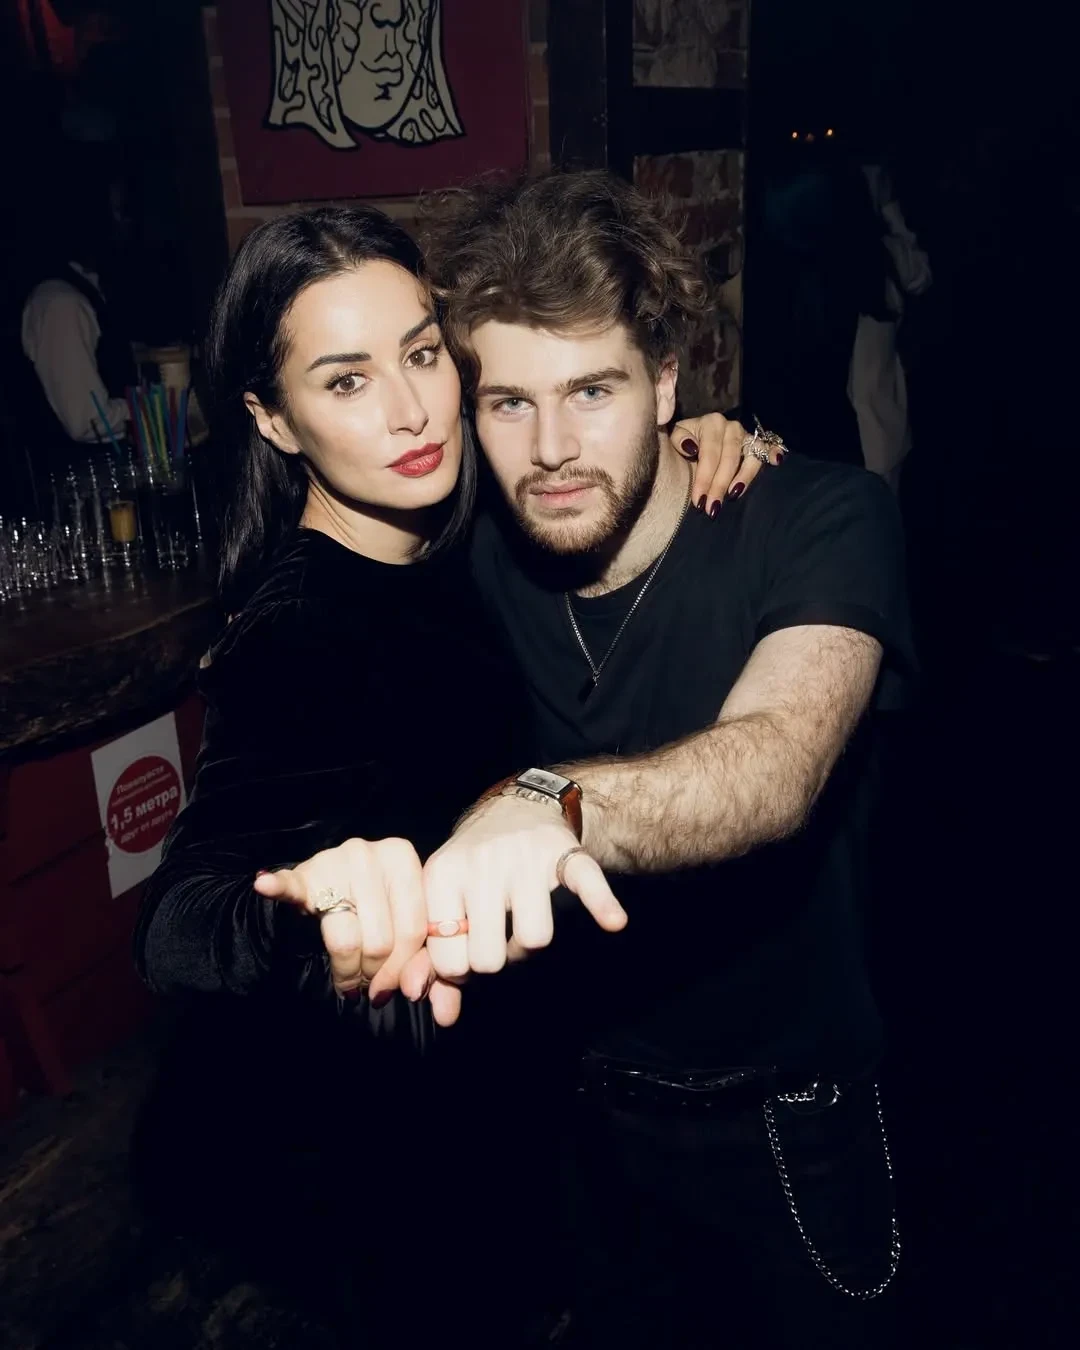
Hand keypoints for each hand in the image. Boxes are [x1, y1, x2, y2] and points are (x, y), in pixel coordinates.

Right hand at [253, 837, 431, 1004]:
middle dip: (373, 974)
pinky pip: (290, 885)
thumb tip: (414, 991)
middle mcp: (369, 853)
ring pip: (345, 939)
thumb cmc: (379, 906)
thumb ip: (421, 957)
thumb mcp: (407, 922)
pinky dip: (277, 887)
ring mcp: (334, 861)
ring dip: (346, 970)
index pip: (412, 929)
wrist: (336, 878)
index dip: (401, 969)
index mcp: (403, 857)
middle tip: (366, 985)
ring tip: (347, 980)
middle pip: (379, 939)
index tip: (388, 989)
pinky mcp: (302, 874)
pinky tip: (265, 885)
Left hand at [421, 796, 627, 995]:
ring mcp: (525, 858)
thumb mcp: (443, 899)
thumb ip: (436, 960)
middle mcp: (481, 864)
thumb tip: (444, 1016)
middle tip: (498, 938)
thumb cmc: (474, 866)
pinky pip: (587, 884)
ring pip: (534, 939)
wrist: (517, 807)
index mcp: (442, 875)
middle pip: (490, 958)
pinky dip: (602, 904)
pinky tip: (614, 921)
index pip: (449, 959)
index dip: (461, 968)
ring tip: (523, 924)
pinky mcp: (565, 854)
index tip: (467, 950)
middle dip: (497, 960)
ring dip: (531, 945)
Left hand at [671, 411, 785, 515]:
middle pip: (729, 458)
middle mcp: (731, 426)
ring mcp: (746, 435)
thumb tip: (691, 448)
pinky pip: (767, 449)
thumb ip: (678, 439)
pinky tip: (776, 461)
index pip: (709, 453)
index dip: (704, 478)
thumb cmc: (684, 446)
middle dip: (719, 485)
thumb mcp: (675, 439)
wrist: (693, 447)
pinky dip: (773, 453)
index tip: (698, 501)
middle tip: (712, 508)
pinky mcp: (757, 445)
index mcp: (711, 423)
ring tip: (734, 495)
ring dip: (743, 478)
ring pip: (750, 457)